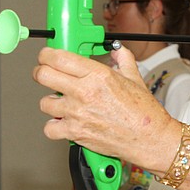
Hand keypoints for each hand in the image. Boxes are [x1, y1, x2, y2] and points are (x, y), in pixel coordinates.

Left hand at [33, 46, 177, 170]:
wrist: (149, 138)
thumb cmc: (144, 112)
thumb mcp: (135, 77)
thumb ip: (122, 59)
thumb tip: (116, 50)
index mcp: (98, 75)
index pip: (58, 57)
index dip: (47, 54)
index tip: (47, 56)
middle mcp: (85, 92)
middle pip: (42, 75)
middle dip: (41, 72)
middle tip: (47, 74)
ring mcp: (78, 113)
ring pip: (44, 102)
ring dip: (51, 102)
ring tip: (63, 103)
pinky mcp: (75, 133)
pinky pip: (50, 128)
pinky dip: (55, 126)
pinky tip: (65, 122)